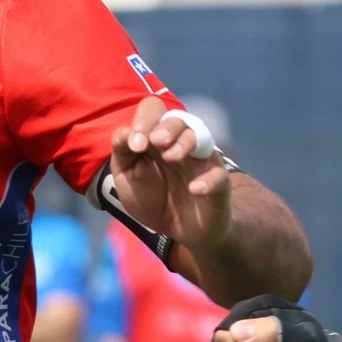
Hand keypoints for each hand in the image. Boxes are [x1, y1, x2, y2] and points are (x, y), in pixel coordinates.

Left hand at [108, 98, 233, 253]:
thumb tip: (123, 133)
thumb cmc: (153, 198)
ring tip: (171, 157)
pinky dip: (208, 181)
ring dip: (184, 143)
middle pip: (178, 120)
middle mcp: (180, 143)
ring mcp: (200, 161)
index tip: (133, 146)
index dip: (143, 121)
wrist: (179, 231)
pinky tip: (195, 189)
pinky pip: (219, 175)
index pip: (153, 110)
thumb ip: (122, 155)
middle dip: (165, 127)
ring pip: (199, 137)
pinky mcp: (218, 182)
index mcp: (155, 138)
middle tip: (156, 142)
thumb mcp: (127, 178)